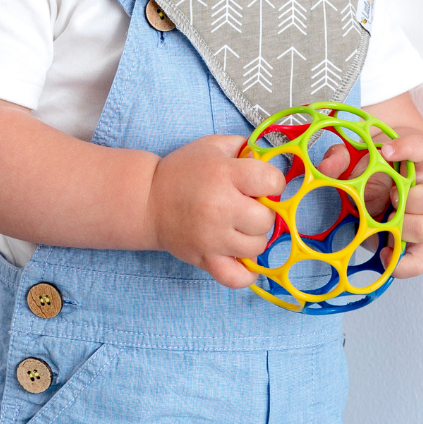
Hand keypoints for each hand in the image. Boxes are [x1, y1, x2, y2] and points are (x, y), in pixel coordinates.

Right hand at [146, 135, 284, 288]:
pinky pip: (236, 278)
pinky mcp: (205, 259)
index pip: (271, 181)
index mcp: (224, 174)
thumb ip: (243, 147)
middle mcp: (221, 206)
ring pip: (257, 247)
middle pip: (266, 219)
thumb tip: (267, 160)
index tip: (262, 183)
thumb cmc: (183, 171)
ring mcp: (213, 237)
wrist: (148, 199)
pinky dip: (246, 273)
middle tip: (248, 207)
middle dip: (263, 212)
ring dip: (253, 237)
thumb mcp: (211, 146)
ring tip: (240, 227)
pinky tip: (243, 259)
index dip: (273, 182)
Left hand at [316, 93, 422, 278]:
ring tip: (385, 221)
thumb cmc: (377, 164)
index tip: (385, 151)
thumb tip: (325, 166)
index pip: (422, 148)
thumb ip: (341, 156)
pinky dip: (404, 263)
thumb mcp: (358, 154)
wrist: (384, 179)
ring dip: (404, 228)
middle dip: (408, 200)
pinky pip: (421, 260)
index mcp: (421, 159)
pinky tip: (385, 256)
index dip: (407, 149)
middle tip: (390, 195)